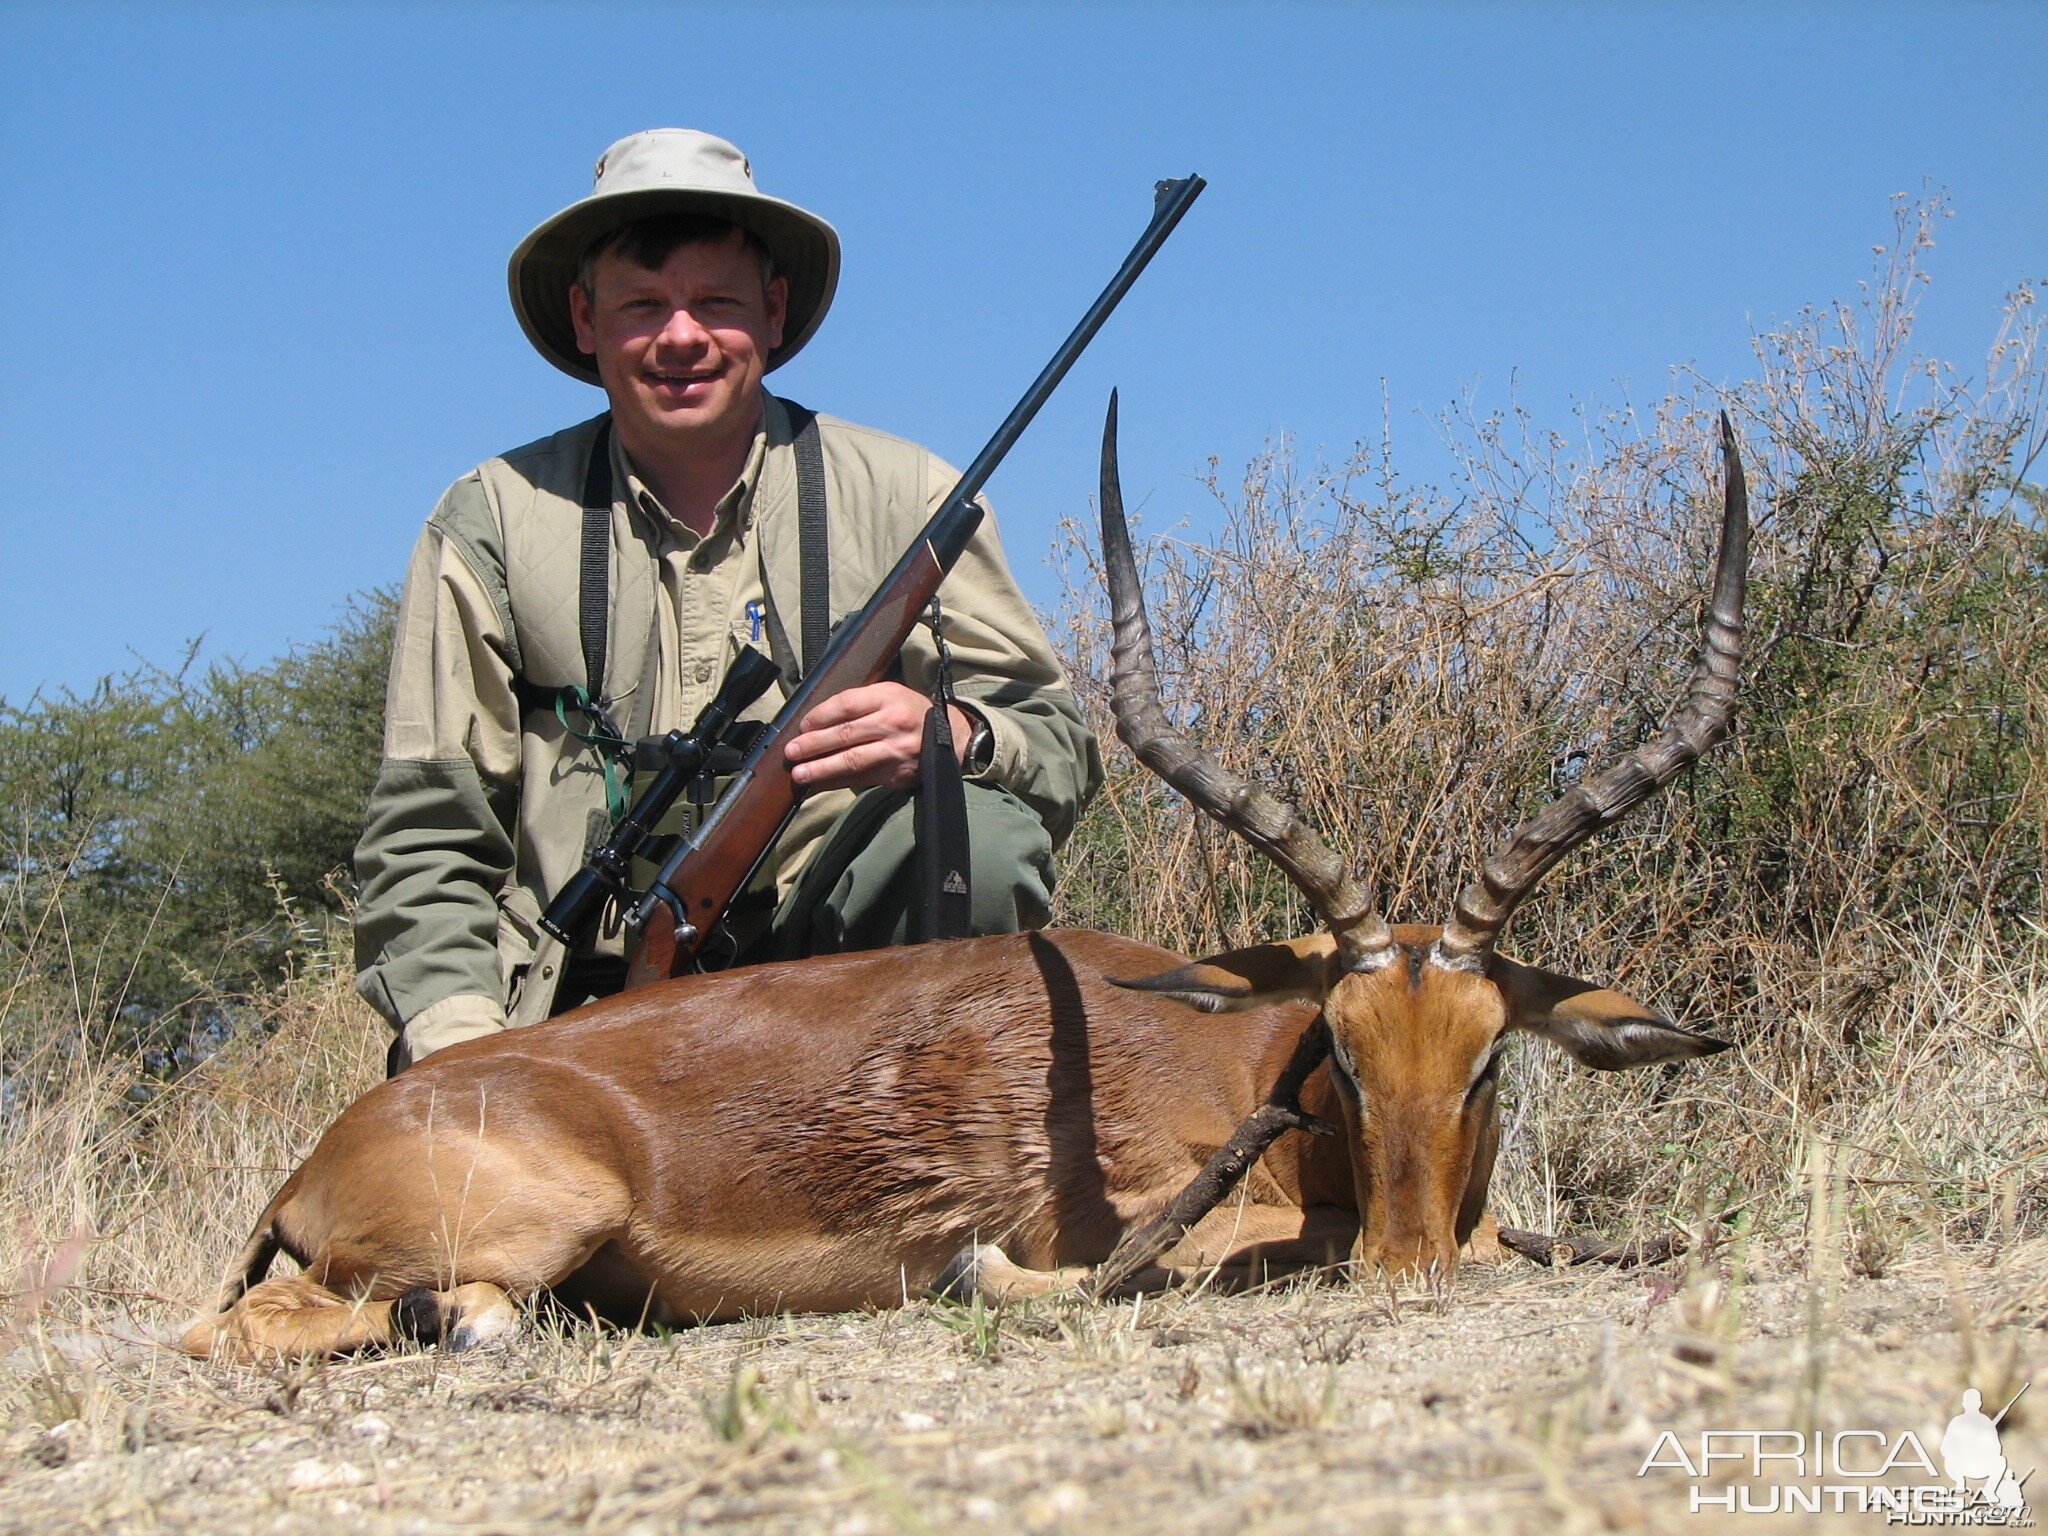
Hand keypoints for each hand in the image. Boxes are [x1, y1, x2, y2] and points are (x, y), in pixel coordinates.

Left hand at [785, 682, 971, 792]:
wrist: (952, 737)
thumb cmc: (912, 713)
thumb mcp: (891, 696)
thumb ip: (860, 705)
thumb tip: (816, 723)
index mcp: (888, 697)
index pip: (846, 705)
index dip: (820, 716)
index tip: (803, 726)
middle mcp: (892, 723)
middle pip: (845, 733)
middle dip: (813, 744)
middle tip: (791, 752)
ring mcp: (895, 750)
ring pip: (852, 760)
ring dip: (821, 768)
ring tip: (799, 774)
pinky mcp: (897, 773)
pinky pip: (861, 779)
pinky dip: (837, 783)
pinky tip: (819, 784)